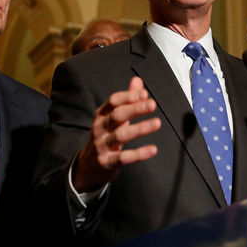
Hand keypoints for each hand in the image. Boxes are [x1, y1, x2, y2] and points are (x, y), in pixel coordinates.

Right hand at [73, 77, 160, 192]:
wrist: (89, 166)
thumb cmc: (106, 136)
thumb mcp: (112, 118)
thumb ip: (127, 100)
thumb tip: (138, 80)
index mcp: (101, 115)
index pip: (113, 101)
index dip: (128, 96)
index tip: (144, 94)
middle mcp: (100, 128)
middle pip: (117, 115)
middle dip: (135, 109)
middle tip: (152, 104)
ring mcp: (102, 145)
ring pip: (121, 135)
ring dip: (140, 128)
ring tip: (157, 123)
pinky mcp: (107, 162)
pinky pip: (124, 158)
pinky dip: (139, 154)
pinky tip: (153, 149)